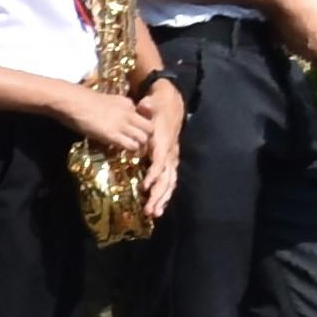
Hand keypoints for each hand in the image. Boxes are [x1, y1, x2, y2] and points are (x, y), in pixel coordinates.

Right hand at [58, 81, 152, 161]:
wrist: (72, 101)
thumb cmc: (80, 100)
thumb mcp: (104, 101)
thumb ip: (113, 109)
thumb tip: (111, 119)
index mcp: (127, 103)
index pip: (143, 117)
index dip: (140, 127)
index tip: (135, 134)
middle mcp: (129, 113)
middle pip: (150, 128)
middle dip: (147, 138)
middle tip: (140, 146)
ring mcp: (122, 124)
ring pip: (144, 138)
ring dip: (140, 146)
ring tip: (134, 151)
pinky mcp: (113, 135)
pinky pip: (131, 145)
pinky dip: (130, 150)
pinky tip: (124, 152)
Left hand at [142, 91, 186, 217]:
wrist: (171, 104)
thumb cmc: (159, 106)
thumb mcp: (153, 103)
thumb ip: (148, 106)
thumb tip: (145, 104)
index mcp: (165, 142)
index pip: (161, 161)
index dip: (154, 174)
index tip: (145, 186)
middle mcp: (171, 154)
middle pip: (167, 178)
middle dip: (159, 195)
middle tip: (149, 210)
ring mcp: (171, 159)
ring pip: (169, 183)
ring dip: (162, 199)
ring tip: (153, 213)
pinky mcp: (169, 163)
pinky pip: (168, 181)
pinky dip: (164, 194)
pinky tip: (156, 207)